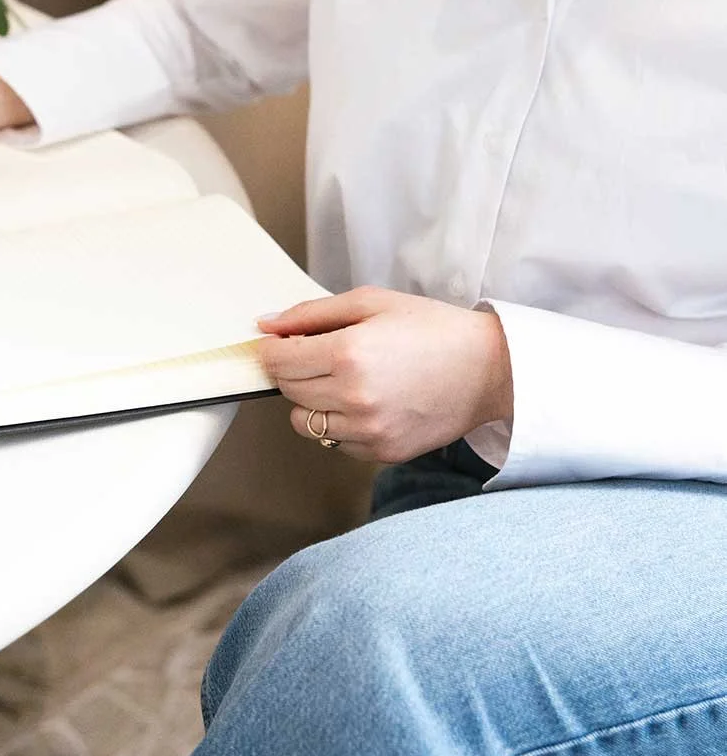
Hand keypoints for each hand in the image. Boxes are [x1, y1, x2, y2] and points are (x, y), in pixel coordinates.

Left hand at [255, 286, 513, 462]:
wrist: (488, 369)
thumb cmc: (431, 328)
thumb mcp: (371, 302)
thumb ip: (312, 313)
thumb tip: (266, 324)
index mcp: (348, 355)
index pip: (278, 361)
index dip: (273, 349)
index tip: (282, 342)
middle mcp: (353, 398)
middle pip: (287, 390)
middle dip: (291, 369)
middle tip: (318, 353)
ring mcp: (368, 431)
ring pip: (305, 422)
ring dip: (311, 399)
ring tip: (342, 378)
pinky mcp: (383, 453)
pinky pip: (335, 442)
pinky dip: (338, 423)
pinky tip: (364, 400)